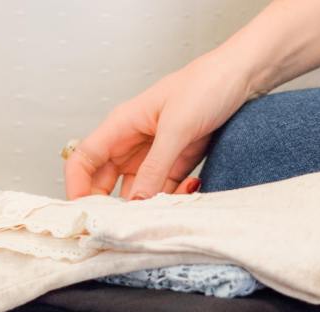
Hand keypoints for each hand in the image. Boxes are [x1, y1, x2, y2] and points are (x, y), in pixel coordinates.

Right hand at [64, 54, 255, 199]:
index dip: (77, 187)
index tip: (85, 214)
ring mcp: (155, 153)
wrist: (242, 76)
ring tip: (169, 207)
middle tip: (127, 226)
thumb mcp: (177, 127)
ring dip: (150, 204)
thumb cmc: (206, 85)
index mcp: (122, 125)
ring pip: (138, 191)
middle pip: (106, 182)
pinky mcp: (177, 161)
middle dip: (114, 205)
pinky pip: (165, 189)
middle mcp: (133, 141)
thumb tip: (136, 202)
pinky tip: (190, 189)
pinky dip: (173, 197)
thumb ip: (155, 166)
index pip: (83, 160)